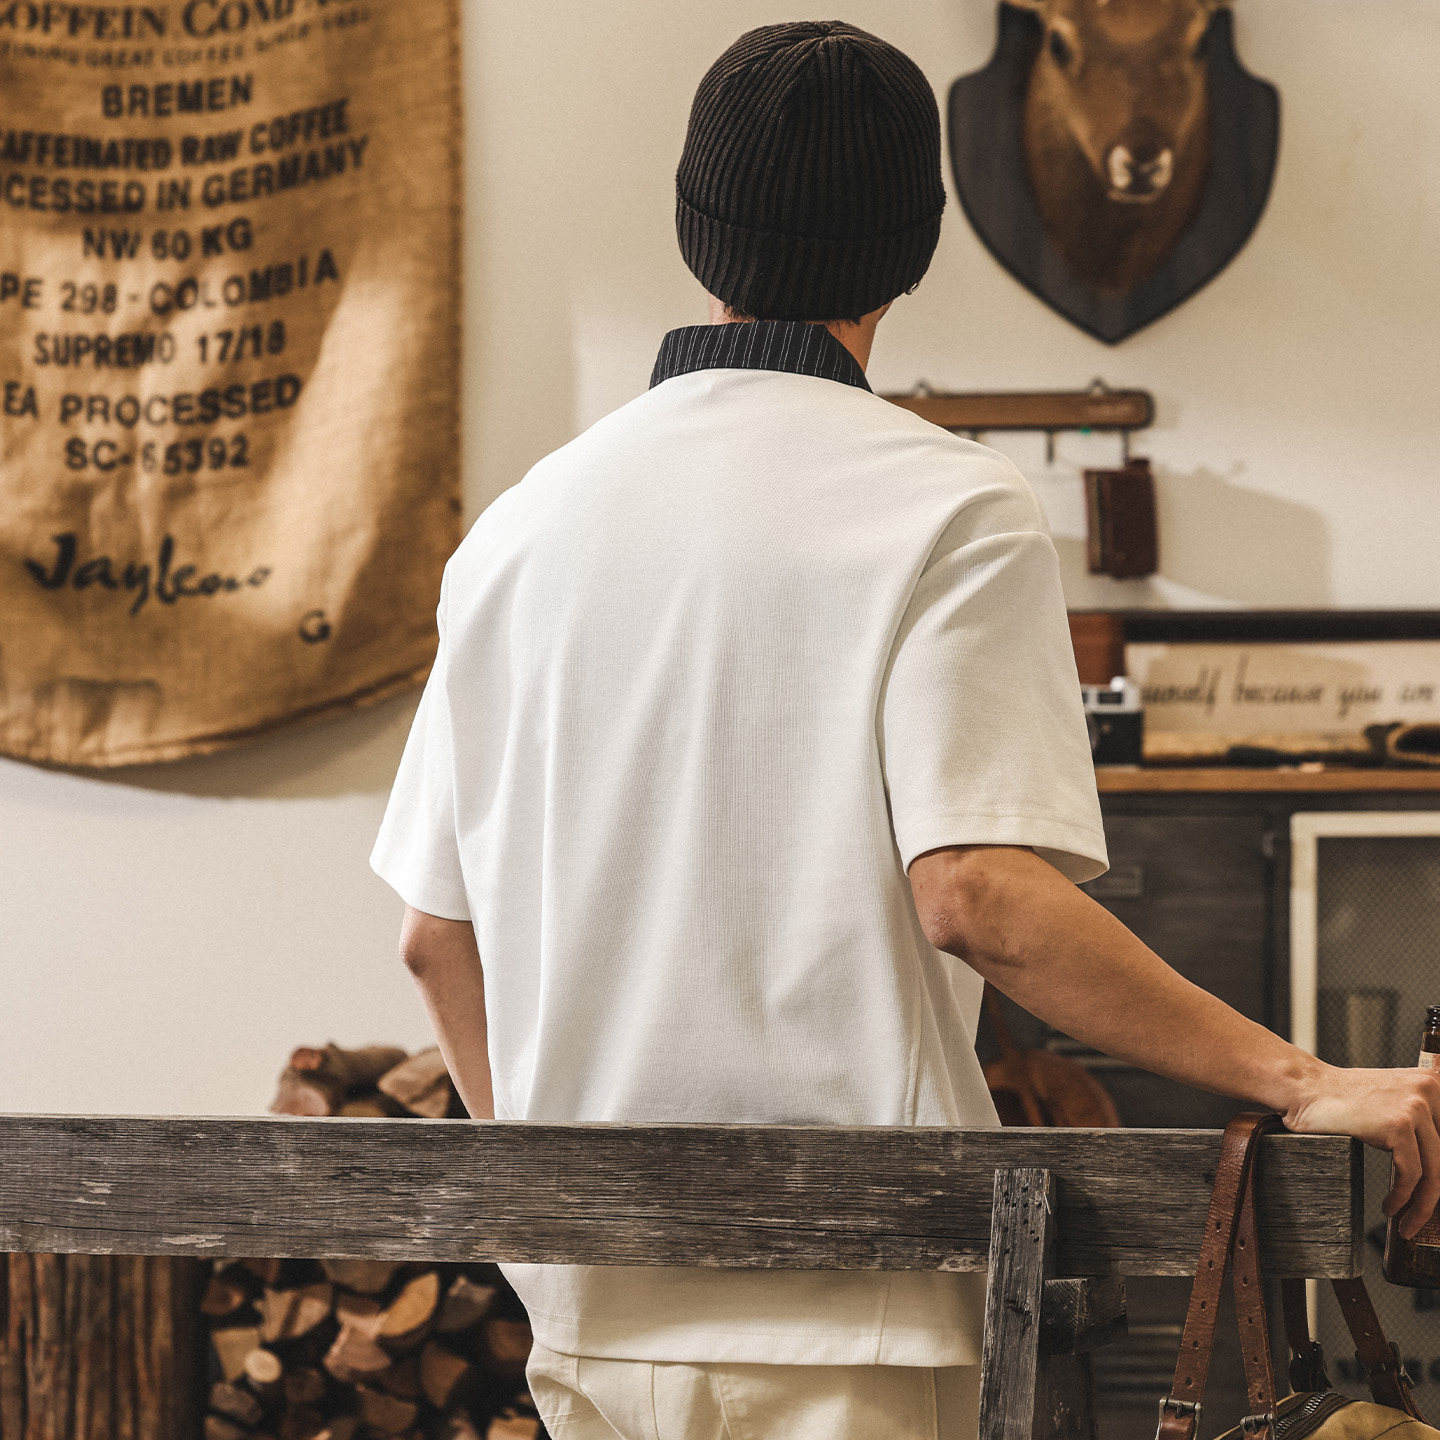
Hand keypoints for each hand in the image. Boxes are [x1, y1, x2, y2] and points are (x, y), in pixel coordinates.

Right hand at [1283, 1063, 1439, 1238]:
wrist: (1304, 1088)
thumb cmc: (1338, 1098)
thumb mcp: (1390, 1101)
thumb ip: (1417, 1122)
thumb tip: (1436, 1165)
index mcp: (1431, 1084)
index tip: (1433, 1195)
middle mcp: (1429, 1090)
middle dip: (1434, 1193)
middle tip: (1421, 1215)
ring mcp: (1415, 1106)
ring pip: (1434, 1171)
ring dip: (1423, 1205)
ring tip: (1408, 1221)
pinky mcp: (1398, 1124)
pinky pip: (1411, 1173)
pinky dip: (1402, 1197)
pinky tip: (1390, 1206)